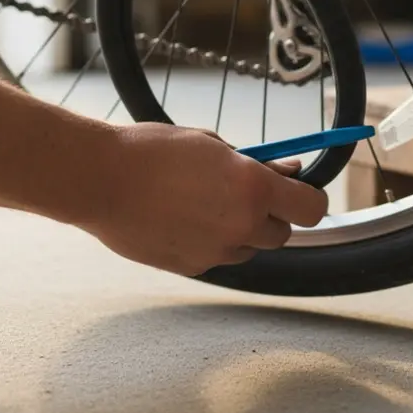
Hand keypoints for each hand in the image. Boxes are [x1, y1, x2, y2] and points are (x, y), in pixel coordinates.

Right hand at [75, 123, 327, 276]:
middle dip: (270, 215)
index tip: (301, 193)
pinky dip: (211, 242)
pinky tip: (182, 219)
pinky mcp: (192, 267)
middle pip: (282, 234)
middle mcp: (242, 225)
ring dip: (241, 231)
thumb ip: (257, 164)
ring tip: (204, 204)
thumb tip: (289, 171)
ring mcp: (216, 251)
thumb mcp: (213, 145)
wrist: (100, 180)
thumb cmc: (153, 151)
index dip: (310, 200)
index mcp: (253, 189)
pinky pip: (217, 257)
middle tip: (244, 192)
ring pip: (249, 249)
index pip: (312, 209)